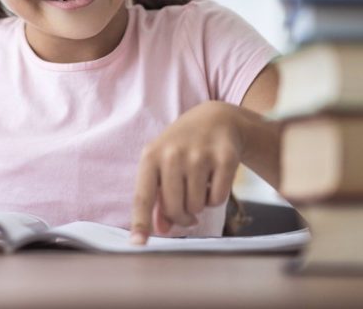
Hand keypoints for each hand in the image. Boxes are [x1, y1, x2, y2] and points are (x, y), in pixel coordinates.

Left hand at [129, 101, 247, 244]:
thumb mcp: (163, 165)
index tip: (137, 244)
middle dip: (182, 216)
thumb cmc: (182, 147)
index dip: (140, 222)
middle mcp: (173, 154)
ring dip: (200, 205)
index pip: (143, 196)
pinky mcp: (225, 157)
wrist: (215, 119)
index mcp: (151, 156)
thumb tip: (161, 228)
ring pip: (197, 206)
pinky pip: (218, 199)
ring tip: (200, 187)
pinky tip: (214, 180)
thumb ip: (158, 198)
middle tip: (187, 211)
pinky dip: (217, 197)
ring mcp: (200, 154)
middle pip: (175, 208)